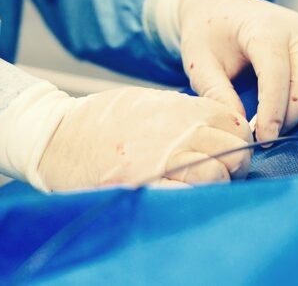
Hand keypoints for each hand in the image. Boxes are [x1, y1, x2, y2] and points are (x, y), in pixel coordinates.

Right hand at [37, 87, 252, 190]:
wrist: (59, 138)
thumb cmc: (104, 119)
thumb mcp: (148, 100)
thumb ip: (186, 111)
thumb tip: (222, 124)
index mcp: (178, 108)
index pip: (233, 123)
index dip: (237, 138)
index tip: (230, 147)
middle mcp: (174, 131)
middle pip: (231, 151)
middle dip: (233, 164)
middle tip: (223, 170)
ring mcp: (160, 160)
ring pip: (215, 176)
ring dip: (216, 183)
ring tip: (201, 184)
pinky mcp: (143, 185)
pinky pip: (186, 195)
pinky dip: (192, 197)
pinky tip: (182, 193)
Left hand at [178, 0, 297, 143]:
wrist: (224, 8)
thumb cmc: (210, 33)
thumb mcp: (199, 62)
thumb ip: (217, 94)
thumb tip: (240, 128)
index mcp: (265, 28)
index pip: (277, 74)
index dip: (273, 110)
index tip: (263, 138)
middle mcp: (297, 29)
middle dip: (291, 116)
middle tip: (267, 136)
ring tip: (279, 126)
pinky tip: (292, 114)